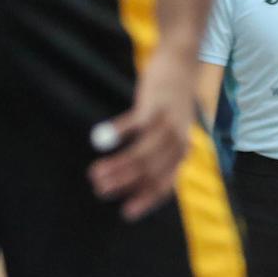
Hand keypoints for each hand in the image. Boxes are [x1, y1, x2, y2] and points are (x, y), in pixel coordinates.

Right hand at [88, 49, 198, 220]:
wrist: (182, 62)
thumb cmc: (171, 100)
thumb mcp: (172, 128)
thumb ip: (160, 150)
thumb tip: (139, 174)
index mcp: (182, 152)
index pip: (165, 184)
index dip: (146, 200)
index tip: (126, 213)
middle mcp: (179, 142)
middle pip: (150, 172)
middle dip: (124, 185)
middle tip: (100, 190)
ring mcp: (168, 124)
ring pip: (141, 154)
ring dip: (117, 166)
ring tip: (95, 174)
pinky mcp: (156, 106)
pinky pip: (135, 125)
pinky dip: (117, 133)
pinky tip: (100, 139)